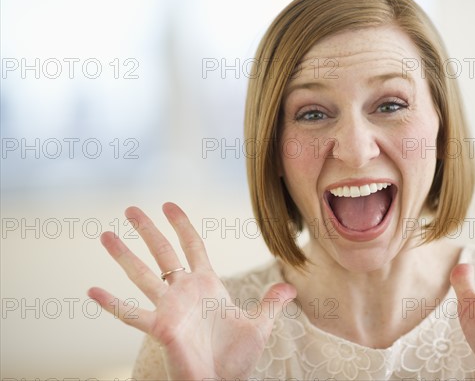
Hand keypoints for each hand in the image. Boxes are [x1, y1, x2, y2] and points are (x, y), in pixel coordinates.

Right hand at [88, 203, 295, 379]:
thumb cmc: (237, 359)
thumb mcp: (259, 326)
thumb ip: (271, 303)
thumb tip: (292, 287)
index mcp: (207, 285)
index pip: (193, 246)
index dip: (182, 225)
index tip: (169, 205)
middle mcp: (185, 291)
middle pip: (163, 252)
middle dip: (148, 230)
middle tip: (131, 209)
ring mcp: (170, 308)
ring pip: (143, 275)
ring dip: (124, 255)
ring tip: (105, 235)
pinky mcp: (161, 328)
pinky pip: (132, 314)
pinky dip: (112, 304)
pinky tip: (92, 291)